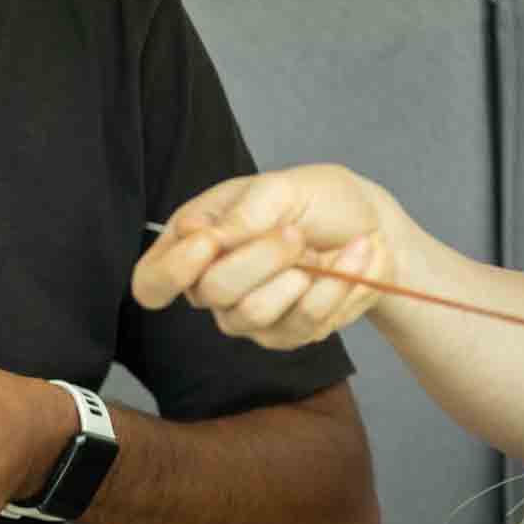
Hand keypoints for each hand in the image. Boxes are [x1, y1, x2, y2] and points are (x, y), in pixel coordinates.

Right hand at [130, 164, 402, 350]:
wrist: (372, 226)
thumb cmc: (317, 201)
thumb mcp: (279, 188)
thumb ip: (240, 214)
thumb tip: (197, 236)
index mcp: (192, 244)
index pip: (151, 282)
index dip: (172, 272)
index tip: (209, 243)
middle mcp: (211, 286)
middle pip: (209, 293)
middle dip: (258, 258)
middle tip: (292, 232)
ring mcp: (245, 316)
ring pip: (251, 313)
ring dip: (295, 274)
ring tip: (318, 247)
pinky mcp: (285, 335)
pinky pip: (300, 323)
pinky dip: (333, 285)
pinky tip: (350, 257)